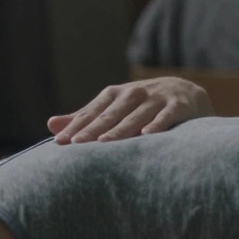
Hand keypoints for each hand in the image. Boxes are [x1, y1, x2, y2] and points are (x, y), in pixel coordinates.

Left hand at [48, 77, 212, 144]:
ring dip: (121, 128)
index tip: (60, 142)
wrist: (187, 94)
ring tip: (105, 142)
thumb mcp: (113, 107)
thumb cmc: (142, 105)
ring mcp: (156, 98)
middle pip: (110, 115)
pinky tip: (148, 134)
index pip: (92, 113)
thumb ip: (85, 118)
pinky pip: (167, 116)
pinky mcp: (178, 105)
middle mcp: (133, 94)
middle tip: (76, 144)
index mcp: (114, 95)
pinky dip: (158, 124)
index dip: (75, 127)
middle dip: (93, 129)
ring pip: (135, 116)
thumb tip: (51, 125)